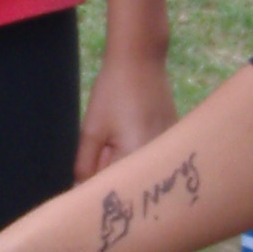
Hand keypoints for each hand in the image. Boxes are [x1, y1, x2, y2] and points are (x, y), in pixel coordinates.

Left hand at [74, 48, 176, 180]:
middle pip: (128, 179)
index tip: (89, 169)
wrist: (141, 59)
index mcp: (138, 157)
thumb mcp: (92, 129)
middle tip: (106, 137)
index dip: (95, 182)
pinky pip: (150, 154)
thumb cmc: (113, 91)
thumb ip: (85, 165)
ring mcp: (170, 147)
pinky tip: (133, 124)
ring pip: (138, 167)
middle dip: (110, 169)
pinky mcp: (173, 137)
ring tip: (120, 128)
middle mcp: (160, 158)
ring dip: (124, 158)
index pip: (112, 187)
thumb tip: (79, 192)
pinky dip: (138, 148)